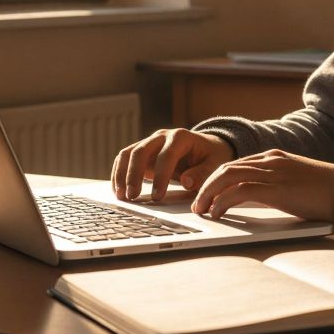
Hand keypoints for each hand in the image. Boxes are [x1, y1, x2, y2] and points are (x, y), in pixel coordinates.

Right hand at [111, 128, 235, 202]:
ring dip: (121, 175)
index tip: (157, 197)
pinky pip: (125, 159)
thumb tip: (186, 182)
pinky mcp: (142, 152)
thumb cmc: (211, 157)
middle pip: (141, 151)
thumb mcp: (215, 164)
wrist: (206, 147)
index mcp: (181, 137)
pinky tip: (119, 191)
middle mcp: (162, 136)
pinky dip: (119, 174)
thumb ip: (203, 173)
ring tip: (121, 196)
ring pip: (128, 154)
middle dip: (134, 175)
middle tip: (132, 197)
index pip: (166, 155)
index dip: (161, 177)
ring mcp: (150, 142)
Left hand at [191, 149, 333, 222]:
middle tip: (197, 204)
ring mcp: (274, 172)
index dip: (216, 180)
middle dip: (206, 186)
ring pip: (227, 176)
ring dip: (209, 194)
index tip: (207, 196)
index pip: (236, 164)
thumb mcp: (298, 184)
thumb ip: (278, 186)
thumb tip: (259, 200)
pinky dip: (223, 201)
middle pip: (226, 168)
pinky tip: (218, 212)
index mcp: (275, 157)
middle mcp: (270, 161)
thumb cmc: (329, 192)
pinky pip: (240, 191)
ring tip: (202, 210)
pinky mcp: (277, 189)